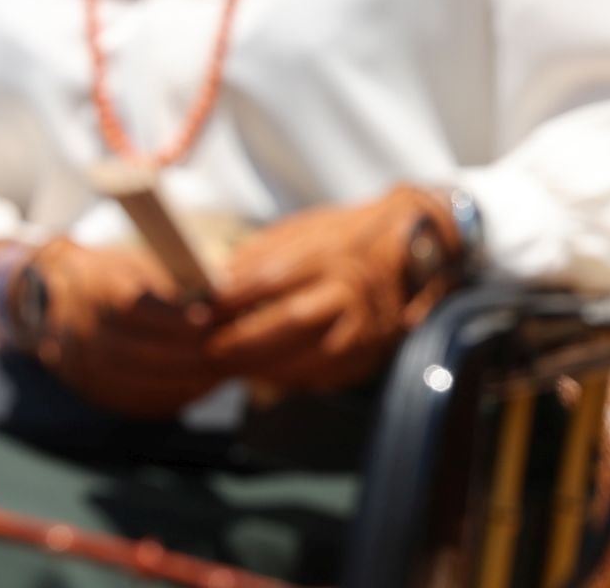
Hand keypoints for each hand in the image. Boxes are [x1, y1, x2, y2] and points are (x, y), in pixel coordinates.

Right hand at [0, 238, 225, 418]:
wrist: (63, 298)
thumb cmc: (120, 275)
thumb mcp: (145, 263)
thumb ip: (178, 281)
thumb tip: (225, 297)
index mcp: (98, 289)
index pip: (133, 306)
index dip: (174, 317)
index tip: (209, 319)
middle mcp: (84, 329)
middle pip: (136, 351)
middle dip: (185, 354)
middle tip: (223, 352)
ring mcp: (81, 364)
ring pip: (133, 381)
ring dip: (180, 382)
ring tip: (217, 375)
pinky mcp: (89, 388)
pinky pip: (129, 402)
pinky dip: (166, 399)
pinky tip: (195, 390)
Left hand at [207, 186, 461, 393]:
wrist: (411, 248)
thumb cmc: (348, 236)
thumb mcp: (304, 230)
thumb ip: (260, 254)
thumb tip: (212, 278)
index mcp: (331, 252)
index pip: (270, 278)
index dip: (229, 300)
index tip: (198, 310)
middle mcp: (351, 288)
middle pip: (289, 321)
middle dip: (242, 340)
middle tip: (209, 348)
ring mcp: (366, 323)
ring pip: (310, 355)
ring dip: (263, 366)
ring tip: (232, 366)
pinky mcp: (371, 351)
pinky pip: (327, 374)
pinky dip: (292, 379)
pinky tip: (267, 374)